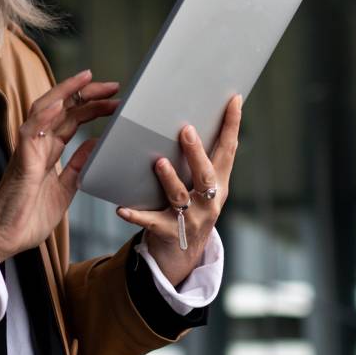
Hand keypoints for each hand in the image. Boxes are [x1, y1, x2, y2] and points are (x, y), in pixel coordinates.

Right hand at [0, 70, 122, 261]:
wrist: (6, 238)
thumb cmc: (28, 217)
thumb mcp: (64, 189)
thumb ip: (77, 166)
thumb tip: (95, 144)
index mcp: (48, 152)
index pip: (70, 120)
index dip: (91, 107)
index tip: (114, 99)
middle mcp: (37, 146)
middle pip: (62, 110)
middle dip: (87, 95)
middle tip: (114, 86)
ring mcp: (27, 151)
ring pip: (44, 111)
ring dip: (66, 94)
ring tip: (88, 80)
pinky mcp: (21, 161)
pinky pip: (30, 132)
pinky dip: (44, 116)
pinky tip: (59, 103)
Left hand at [116, 93, 242, 284]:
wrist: (184, 255)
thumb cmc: (190, 208)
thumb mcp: (202, 186)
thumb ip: (201, 159)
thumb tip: (190, 118)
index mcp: (219, 184)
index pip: (228, 150)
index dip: (232, 125)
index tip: (234, 99)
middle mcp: (210, 201)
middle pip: (206, 175)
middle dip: (197, 153)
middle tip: (185, 129)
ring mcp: (192, 220)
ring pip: (180, 197)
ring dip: (169, 180)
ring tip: (158, 162)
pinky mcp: (170, 233)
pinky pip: (151, 223)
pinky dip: (137, 216)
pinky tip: (121, 209)